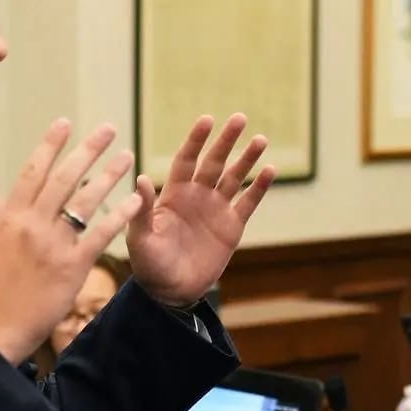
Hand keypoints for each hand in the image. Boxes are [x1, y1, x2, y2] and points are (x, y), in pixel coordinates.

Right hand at [0, 120, 141, 364]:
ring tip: (127, 156)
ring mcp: (54, 245)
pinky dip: (119, 214)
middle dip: (88, 149)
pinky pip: (100, 234)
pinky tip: (135, 199)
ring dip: (109, 175)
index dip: (51, 145)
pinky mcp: (72, 267)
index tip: (65, 123)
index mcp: (9, 218)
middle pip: (65, 178)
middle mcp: (32, 225)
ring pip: (86, 201)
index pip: (33, 172)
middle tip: (109, 129)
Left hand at [127, 113, 274, 306]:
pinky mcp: (232, 227)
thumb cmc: (149, 265)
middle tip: (240, 118)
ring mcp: (216, 210)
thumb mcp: (141, 237)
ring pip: (234, 178)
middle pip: (214, 162)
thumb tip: (140, 178)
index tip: (207, 120)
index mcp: (173, 194)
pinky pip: (248, 202)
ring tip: (260, 139)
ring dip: (247, 159)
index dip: (196, 141)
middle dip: (226, 141)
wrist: (171, 292)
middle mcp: (196, 196)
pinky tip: (270, 169)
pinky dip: (259, 187)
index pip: (186, 160)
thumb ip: (143, 209)